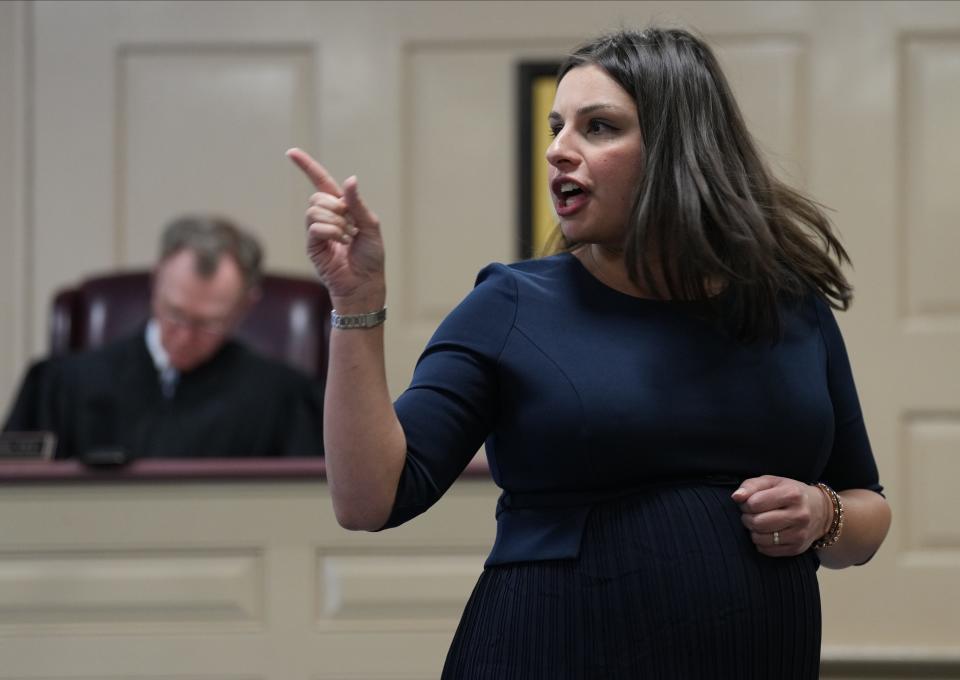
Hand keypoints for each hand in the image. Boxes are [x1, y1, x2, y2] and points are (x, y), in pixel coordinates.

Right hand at [286, 148, 385, 309]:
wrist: (365, 283)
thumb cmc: (371, 257)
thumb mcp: (371, 226)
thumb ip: (358, 204)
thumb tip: (350, 179)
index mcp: (341, 209)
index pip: (320, 182)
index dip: (307, 167)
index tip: (292, 152)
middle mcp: (326, 218)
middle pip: (317, 197)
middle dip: (337, 208)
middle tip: (352, 227)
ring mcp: (317, 232)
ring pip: (314, 210)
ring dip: (336, 222)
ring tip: (348, 237)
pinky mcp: (312, 246)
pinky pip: (315, 227)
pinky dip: (331, 232)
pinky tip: (342, 243)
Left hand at [731, 475, 831, 556]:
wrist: (820, 511)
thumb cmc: (789, 493)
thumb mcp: (771, 482)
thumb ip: (750, 486)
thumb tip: (736, 497)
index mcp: (792, 494)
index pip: (754, 503)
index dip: (746, 504)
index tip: (750, 503)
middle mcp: (799, 515)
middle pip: (757, 522)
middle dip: (747, 518)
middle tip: (751, 515)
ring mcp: (799, 534)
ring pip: (760, 539)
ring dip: (753, 531)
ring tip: (759, 523)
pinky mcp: (797, 548)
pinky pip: (767, 550)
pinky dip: (761, 543)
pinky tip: (767, 533)